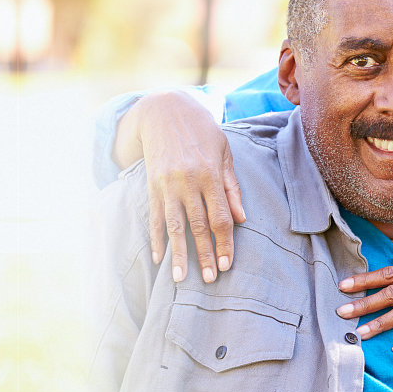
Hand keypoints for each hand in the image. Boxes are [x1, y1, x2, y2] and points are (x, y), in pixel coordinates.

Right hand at [119, 91, 245, 282]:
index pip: (220, 218)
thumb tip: (240, 219)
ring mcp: (167, 185)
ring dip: (178, 253)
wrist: (164, 111)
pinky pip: (155, 216)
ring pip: (174, 225)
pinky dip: (156, 237)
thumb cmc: (202, 132)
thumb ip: (232, 187)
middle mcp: (187, 182)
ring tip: (180, 278)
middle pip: (198, 226)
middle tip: (209, 279)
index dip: (224, 243)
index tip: (228, 265)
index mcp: (210, 175)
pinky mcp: (152, 185)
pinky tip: (158, 257)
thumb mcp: (224, 153)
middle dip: (204, 254)